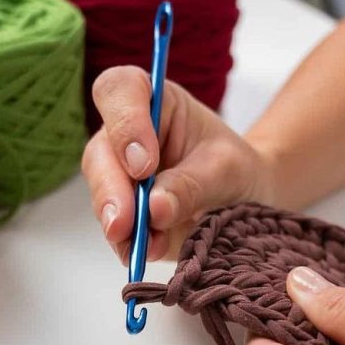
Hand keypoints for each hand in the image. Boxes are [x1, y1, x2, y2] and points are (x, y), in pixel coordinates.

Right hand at [81, 66, 275, 262]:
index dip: (124, 123)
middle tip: (126, 224)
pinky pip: (113, 227)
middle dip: (112, 190)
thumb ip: (192, 184)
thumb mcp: (226, 170)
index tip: (144, 165)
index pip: (120, 91)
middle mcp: (126, 134)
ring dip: (119, 223)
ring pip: (101, 193)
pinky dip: (127, 244)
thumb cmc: (235, 169)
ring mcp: (118, 174)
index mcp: (155, 102)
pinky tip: (144, 253)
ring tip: (146, 245)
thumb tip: (154, 208)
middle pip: (100, 152)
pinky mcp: (121, 210)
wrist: (244, 202)